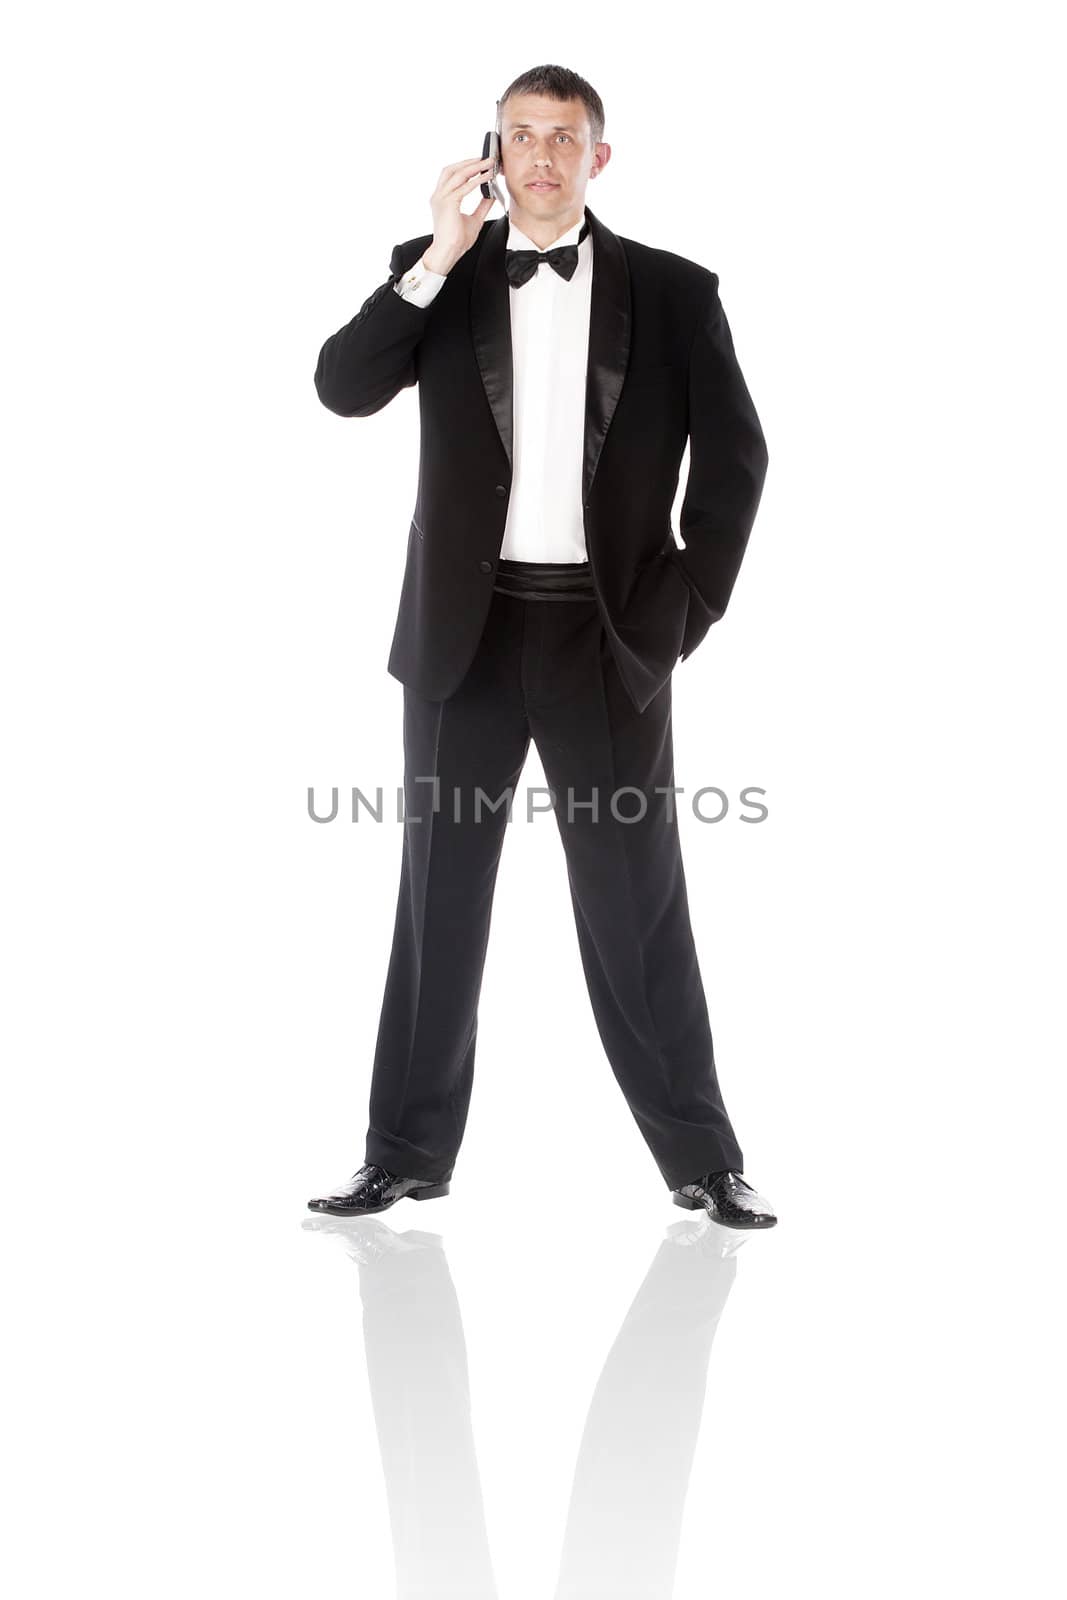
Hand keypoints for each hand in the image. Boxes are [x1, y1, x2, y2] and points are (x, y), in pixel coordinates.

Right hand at [423, 157, 497, 274]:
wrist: (448, 253)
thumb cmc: (456, 241)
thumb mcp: (474, 219)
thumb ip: (482, 206)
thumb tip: (492, 195)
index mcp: (442, 198)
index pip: (452, 175)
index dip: (467, 167)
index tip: (481, 164)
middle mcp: (439, 195)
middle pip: (453, 169)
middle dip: (470, 162)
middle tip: (486, 159)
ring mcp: (441, 198)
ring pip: (458, 174)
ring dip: (475, 166)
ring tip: (489, 163)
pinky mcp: (447, 203)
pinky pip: (464, 187)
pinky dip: (477, 180)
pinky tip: (487, 178)